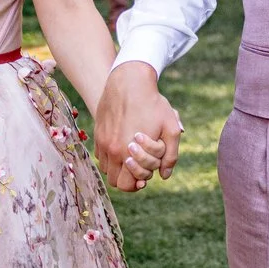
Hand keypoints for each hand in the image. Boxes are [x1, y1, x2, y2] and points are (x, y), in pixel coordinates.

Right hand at [94, 60, 181, 192]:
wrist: (129, 82)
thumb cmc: (153, 104)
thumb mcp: (170, 128)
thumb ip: (170, 156)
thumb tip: (164, 175)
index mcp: (128, 152)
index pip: (126, 185)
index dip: (137, 184)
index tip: (145, 175)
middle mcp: (111, 150)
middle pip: (114, 181)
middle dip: (128, 178)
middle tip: (139, 167)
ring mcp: (102, 141)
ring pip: (106, 169)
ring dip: (119, 167)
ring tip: (131, 155)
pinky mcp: (98, 133)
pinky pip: (101, 155)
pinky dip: (111, 156)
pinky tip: (123, 144)